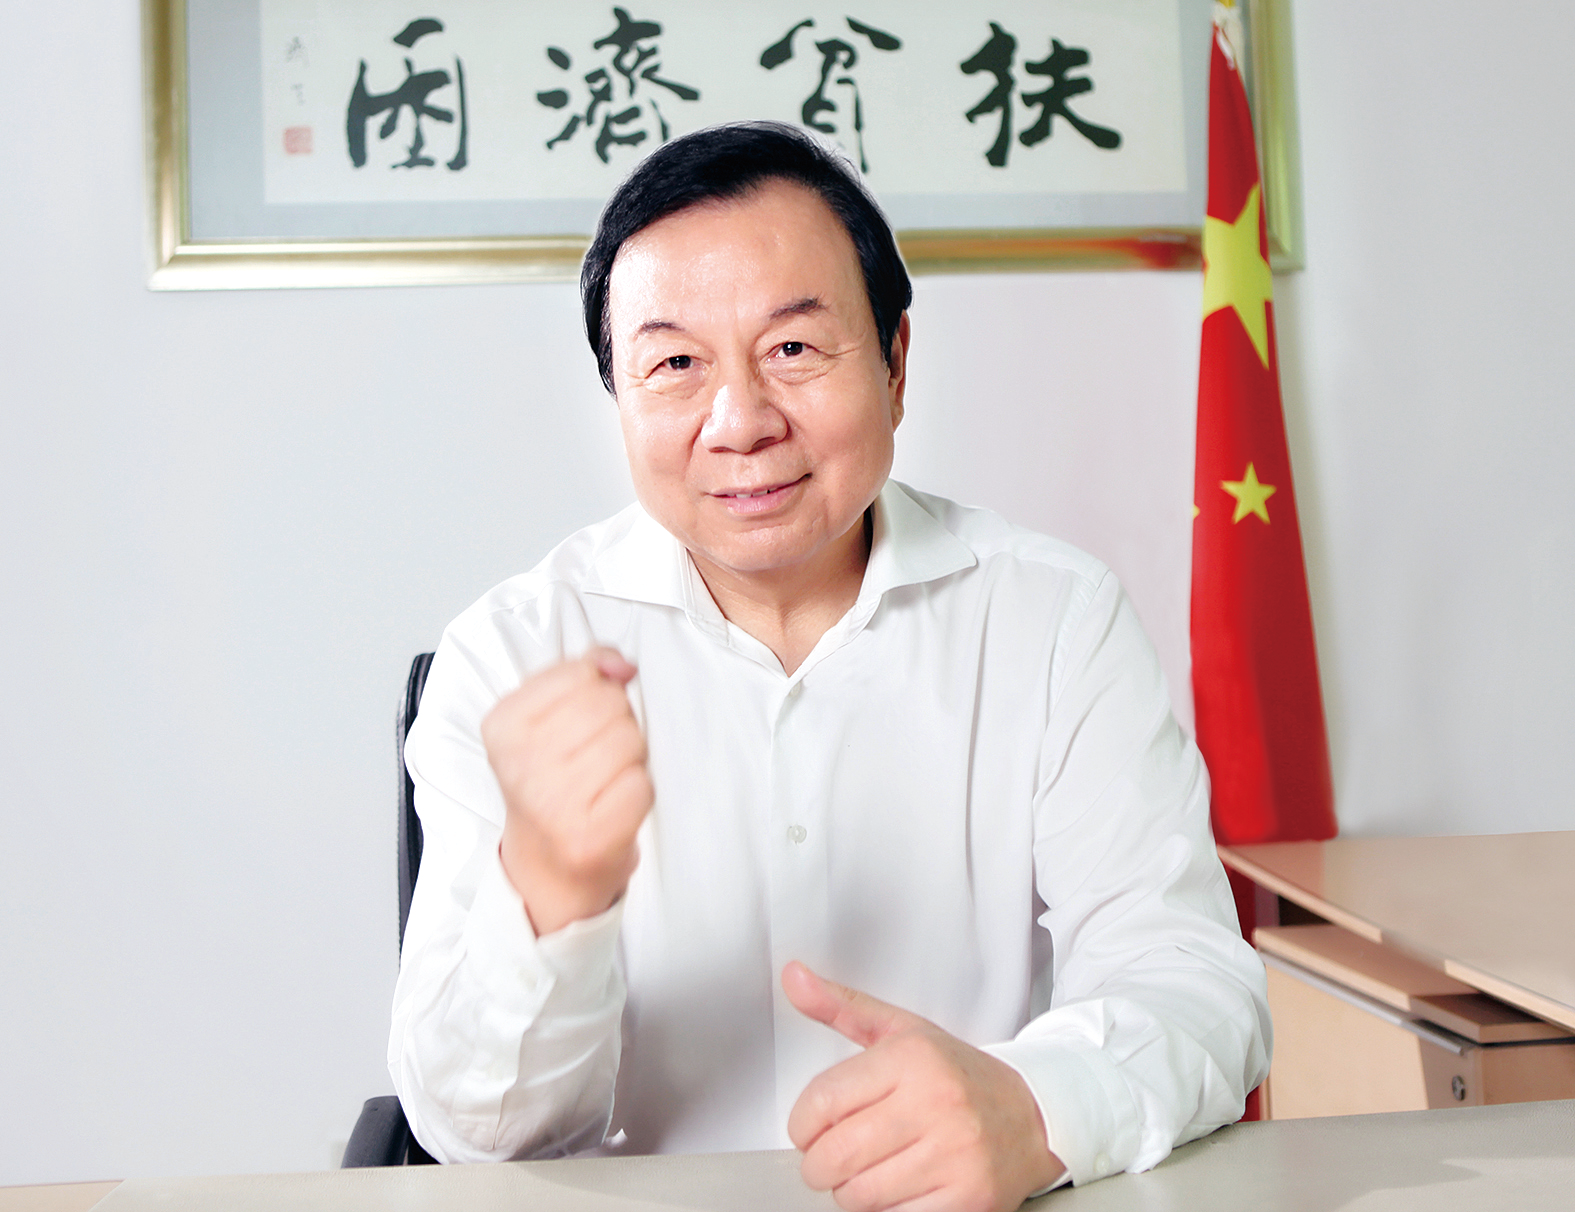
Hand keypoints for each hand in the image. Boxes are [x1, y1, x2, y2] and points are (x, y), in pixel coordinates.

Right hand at [482, 648, 653, 935]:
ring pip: (630, 740)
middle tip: (593, 758)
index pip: (581, 673)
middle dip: (616, 725)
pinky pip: (643, 783)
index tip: (578, 723)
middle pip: (610, 705)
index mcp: (504, 725)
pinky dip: (637, 792)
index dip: (596, 693)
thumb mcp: (549, 716)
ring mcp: (553, 803)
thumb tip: (621, 665)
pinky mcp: (590, 837)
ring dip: (629, 759)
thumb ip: (585, 672)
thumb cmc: (552, 784)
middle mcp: (521, 764)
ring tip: (603, 782)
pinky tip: (611, 806)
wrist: (548, 865)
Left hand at [784, 962, 1063, 1211]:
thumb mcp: (902, 1031)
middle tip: (830, 1158)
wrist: (1034, 1115)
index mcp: (912, 1058)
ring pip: (860, 1195)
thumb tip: (793, 976)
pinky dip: (886, 1211)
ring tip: (867, 1170)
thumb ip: (841, 1007)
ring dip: (850, 1190)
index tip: (809, 1129)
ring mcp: (955, 1154)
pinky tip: (897, 1187)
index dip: (801, 1125)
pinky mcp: (969, 1199)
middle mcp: (935, 1103)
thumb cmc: (959, 1076)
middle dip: (820, 1165)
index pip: (821, 1101)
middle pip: (835, 1156)